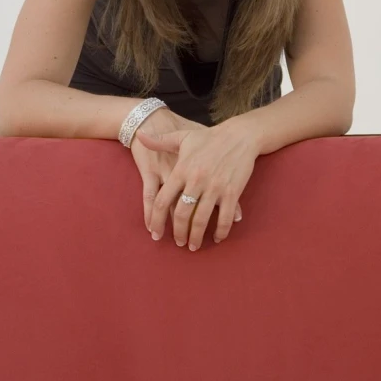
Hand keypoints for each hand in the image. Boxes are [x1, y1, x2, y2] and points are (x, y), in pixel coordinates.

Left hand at [130, 108, 241, 232]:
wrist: (240, 135)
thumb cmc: (209, 137)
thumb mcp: (183, 136)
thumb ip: (160, 141)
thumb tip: (140, 136)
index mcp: (182, 169)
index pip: (162, 200)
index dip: (157, 220)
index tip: (155, 233)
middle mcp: (196, 180)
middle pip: (181, 214)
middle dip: (178, 233)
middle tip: (178, 243)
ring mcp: (215, 187)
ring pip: (201, 219)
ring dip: (196, 236)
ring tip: (193, 245)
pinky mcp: (232, 192)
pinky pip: (224, 217)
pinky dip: (220, 231)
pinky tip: (217, 238)